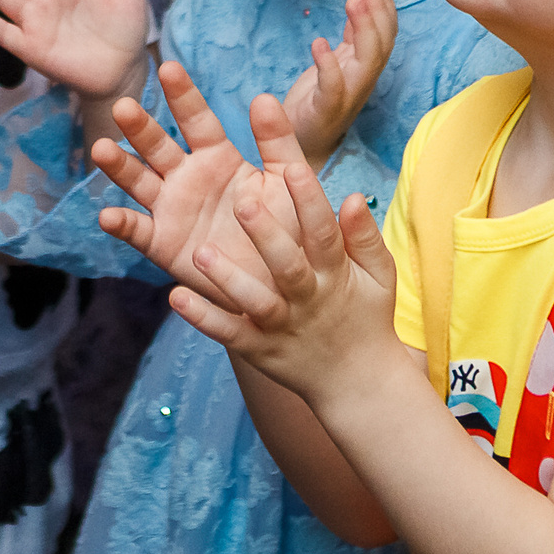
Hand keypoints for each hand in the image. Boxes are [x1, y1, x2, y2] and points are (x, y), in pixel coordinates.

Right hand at [92, 62, 305, 302]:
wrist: (286, 285)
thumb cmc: (290, 227)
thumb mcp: (288, 180)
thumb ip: (278, 140)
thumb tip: (263, 96)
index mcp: (217, 157)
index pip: (196, 119)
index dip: (182, 95)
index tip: (168, 67)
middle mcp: (188, 177)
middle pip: (157, 146)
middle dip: (140, 127)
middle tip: (124, 107)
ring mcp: (172, 209)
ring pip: (139, 181)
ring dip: (119, 166)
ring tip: (102, 149)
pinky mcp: (164, 244)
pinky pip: (139, 231)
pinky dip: (122, 224)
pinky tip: (107, 215)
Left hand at [167, 150, 400, 404]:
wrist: (359, 384)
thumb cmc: (364, 314)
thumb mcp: (377, 275)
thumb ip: (364, 236)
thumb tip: (354, 197)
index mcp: (335, 274)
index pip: (323, 234)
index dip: (310, 201)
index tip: (294, 168)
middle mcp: (307, 299)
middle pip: (287, 266)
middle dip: (267, 236)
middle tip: (242, 203)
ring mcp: (282, 327)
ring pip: (255, 302)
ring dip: (227, 279)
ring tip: (200, 252)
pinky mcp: (259, 350)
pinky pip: (230, 334)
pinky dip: (204, 318)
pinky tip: (177, 297)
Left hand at [280, 0, 395, 170]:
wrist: (300, 144)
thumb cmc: (318, 100)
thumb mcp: (336, 61)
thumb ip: (350, 36)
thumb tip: (360, 0)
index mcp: (364, 67)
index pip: (385, 34)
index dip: (384, 6)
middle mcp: (362, 81)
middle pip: (380, 44)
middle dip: (376, 11)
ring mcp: (347, 97)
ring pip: (366, 62)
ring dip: (362, 29)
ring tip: (351, 1)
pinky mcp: (325, 111)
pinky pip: (333, 88)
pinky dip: (329, 64)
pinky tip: (319, 42)